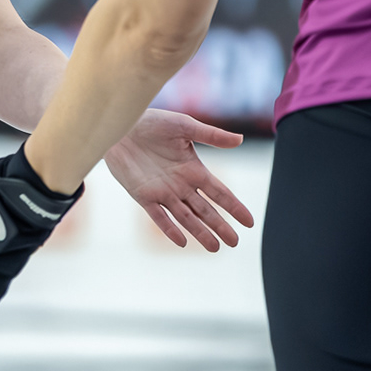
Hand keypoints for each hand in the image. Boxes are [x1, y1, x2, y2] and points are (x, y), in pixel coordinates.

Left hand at [104, 109, 253, 250]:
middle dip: (221, 226)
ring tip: (215, 248)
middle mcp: (181, 185)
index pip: (219, 192)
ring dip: (200, 232)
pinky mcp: (143, 196)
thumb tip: (240, 139)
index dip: (234, 207)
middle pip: (205, 210)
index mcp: (194, 169)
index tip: (250, 223)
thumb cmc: (152, 121)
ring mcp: (163, 192)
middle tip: (235, 243)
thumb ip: (211, 135)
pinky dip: (170, 229)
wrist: (121, 125)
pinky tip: (182, 241)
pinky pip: (159, 217)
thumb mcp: (184, 126)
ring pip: (186, 218)